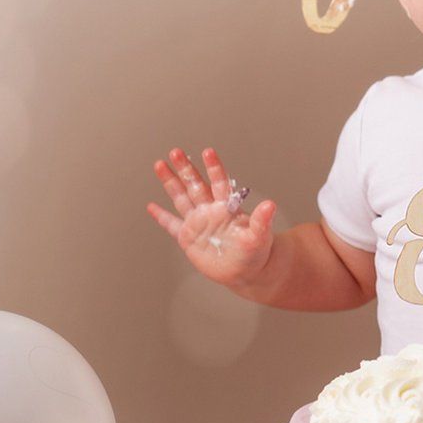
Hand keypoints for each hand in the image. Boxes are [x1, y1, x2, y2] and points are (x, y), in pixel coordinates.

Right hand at [148, 147, 275, 286]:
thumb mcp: (260, 236)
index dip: (214, 168)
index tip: (208, 152)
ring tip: (160, 164)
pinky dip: (162, 217)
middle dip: (185, 168)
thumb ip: (262, 220)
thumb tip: (270, 205)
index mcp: (227, 208)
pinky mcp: (188, 239)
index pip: (219, 183)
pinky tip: (152, 206)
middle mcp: (210, 211)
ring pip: (181, 198)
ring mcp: (198, 223)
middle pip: (195, 185)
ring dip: (170, 182)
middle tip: (175, 151)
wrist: (248, 271)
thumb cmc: (257, 251)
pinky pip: (172, 225)